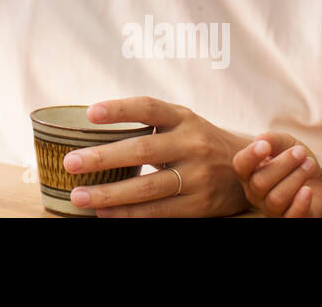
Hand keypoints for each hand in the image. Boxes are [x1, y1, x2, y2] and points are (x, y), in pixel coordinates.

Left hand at [62, 97, 250, 216]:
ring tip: (79, 196)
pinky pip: (159, 212)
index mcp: (183, 117)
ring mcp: (198, 176)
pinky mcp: (201, 205)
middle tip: (71, 162)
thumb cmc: (198, 141)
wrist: (251, 168)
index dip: (119, 109)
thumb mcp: (181, 122)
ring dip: (109, 194)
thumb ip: (148, 123)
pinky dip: (129, 214)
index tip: (90, 114)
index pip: (148, 107)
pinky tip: (105, 214)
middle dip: (103, 158)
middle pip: (142, 150)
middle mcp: (192, 144)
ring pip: (148, 187)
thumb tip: (92, 125)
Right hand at [233, 133, 321, 216]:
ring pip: (276, 198)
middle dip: (284, 164)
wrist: (320, 180)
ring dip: (296, 178)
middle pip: (260, 182)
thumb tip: (261, 142)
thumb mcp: (285, 143)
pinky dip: (300, 203)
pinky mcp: (289, 218)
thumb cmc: (296, 160)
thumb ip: (272, 139)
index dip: (250, 156)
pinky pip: (291, 216)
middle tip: (301, 152)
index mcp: (249, 171)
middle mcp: (255, 192)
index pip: (240, 165)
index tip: (265, 146)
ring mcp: (271, 208)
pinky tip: (308, 190)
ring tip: (309, 165)